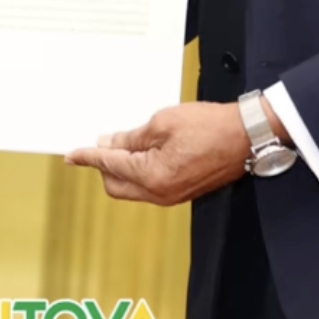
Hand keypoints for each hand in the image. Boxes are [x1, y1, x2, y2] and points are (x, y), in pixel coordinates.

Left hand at [65, 102, 253, 205]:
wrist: (245, 136)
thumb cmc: (210, 126)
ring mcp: (172, 196)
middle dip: (103, 166)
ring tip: (122, 144)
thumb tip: (109, 144)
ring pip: (132, 188)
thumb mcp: (163, 122)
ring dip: (121, 169)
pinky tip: (141, 153)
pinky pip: (149, 187)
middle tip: (99, 145)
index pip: (110, 166)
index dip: (88, 157)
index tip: (73, 154)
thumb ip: (132, 137)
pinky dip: (138, 172)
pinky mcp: (182, 192)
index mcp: (153, 176)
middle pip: (116, 185)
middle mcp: (161, 193)